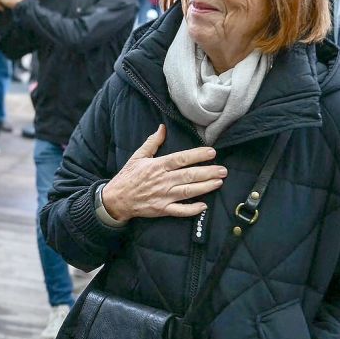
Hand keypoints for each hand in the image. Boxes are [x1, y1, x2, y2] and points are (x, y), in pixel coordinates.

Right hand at [100, 125, 225, 222]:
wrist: (116, 199)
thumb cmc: (128, 176)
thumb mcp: (138, 156)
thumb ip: (152, 142)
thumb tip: (162, 128)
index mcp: (157, 166)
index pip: (181, 159)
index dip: (197, 155)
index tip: (211, 152)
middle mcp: (162, 181)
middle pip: (189, 175)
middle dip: (208, 172)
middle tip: (223, 170)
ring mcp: (163, 196)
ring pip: (188, 191)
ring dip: (205, 187)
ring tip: (219, 182)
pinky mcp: (162, 209)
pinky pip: (180, 210)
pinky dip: (192, 209)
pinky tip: (204, 206)